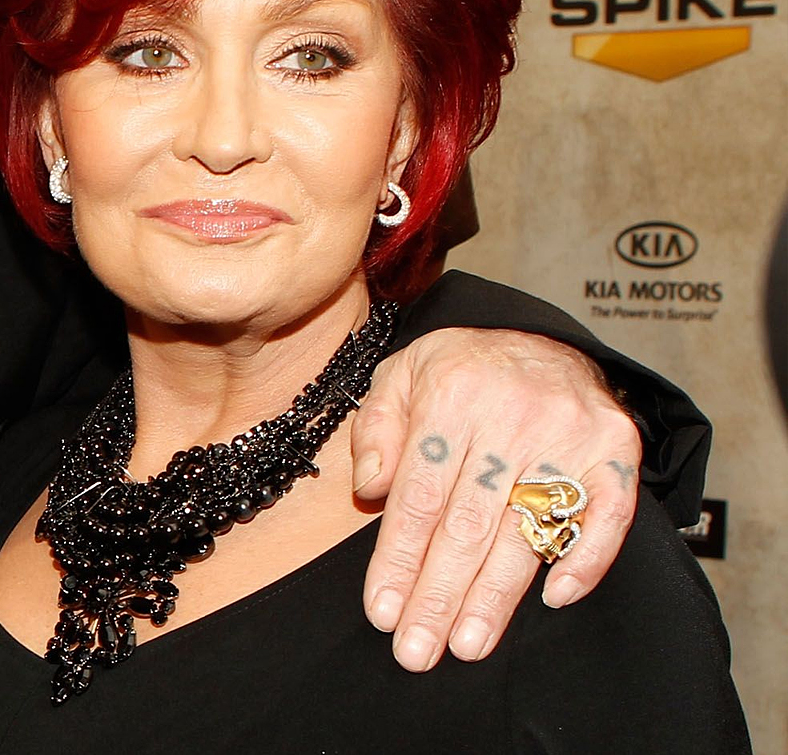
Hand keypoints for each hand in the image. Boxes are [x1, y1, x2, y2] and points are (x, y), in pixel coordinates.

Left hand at [347, 328, 639, 670]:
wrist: (544, 337)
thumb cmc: (462, 369)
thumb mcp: (400, 374)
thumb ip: (376, 428)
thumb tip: (371, 490)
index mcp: (451, 397)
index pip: (419, 497)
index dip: (399, 560)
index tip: (383, 611)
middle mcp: (512, 416)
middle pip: (469, 525)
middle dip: (439, 595)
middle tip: (418, 651)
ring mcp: (570, 434)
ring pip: (528, 530)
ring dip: (496, 596)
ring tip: (468, 644)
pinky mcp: (616, 449)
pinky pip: (607, 514)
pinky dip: (586, 558)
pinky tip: (557, 598)